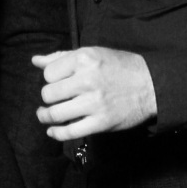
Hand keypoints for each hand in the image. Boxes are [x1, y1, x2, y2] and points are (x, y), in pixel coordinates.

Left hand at [33, 48, 156, 140]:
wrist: (152, 85)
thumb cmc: (120, 67)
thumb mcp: (92, 54)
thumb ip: (62, 57)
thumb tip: (35, 61)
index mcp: (84, 59)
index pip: (48, 73)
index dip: (51, 78)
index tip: (60, 81)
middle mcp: (87, 80)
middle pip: (48, 94)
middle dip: (49, 97)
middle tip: (56, 98)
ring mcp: (94, 103)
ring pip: (55, 114)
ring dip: (45, 116)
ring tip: (45, 115)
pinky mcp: (101, 123)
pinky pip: (70, 132)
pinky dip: (57, 133)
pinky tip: (52, 131)